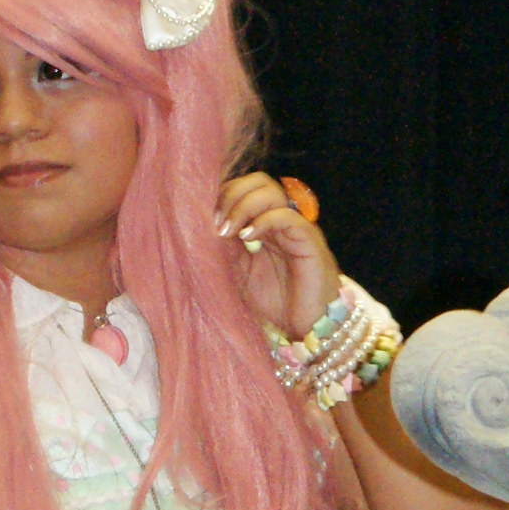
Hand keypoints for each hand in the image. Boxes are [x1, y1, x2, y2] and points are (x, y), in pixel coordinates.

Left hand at [216, 169, 339, 338]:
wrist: (306, 327)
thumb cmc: (274, 302)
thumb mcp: (237, 275)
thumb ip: (223, 250)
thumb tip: (200, 228)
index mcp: (262, 223)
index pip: (242, 189)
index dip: (221, 196)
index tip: (202, 218)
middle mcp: (279, 219)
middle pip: (257, 182)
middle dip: (230, 195)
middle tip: (215, 223)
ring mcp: (294, 226)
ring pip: (271, 192)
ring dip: (242, 206)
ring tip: (226, 231)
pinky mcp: (308, 239)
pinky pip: (287, 216)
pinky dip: (263, 221)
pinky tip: (247, 237)